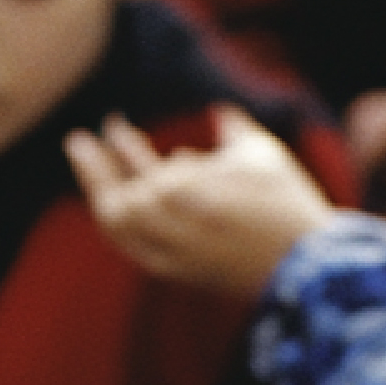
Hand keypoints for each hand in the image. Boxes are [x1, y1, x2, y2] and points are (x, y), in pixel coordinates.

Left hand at [66, 106, 332, 301]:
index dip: (121, 144)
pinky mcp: (177, 274)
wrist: (308, 268)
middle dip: (93, 170)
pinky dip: (121, 223)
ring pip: (117, 227)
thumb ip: (232, 128)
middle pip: (115, 199)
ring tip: (93, 170)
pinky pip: (134, 247)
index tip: (110, 125)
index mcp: (186, 191)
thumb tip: (219, 110)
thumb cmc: (286, 203)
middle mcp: (170, 225)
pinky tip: (118, 204)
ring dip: (102, 195)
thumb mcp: (261, 155)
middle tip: (77, 142)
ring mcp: (171, 254)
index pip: (140, 166)